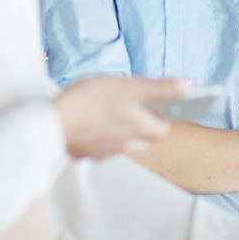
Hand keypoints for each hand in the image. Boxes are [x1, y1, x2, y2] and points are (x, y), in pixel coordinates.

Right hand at [52, 77, 189, 158]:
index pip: (163, 128)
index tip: (153, 102)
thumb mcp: (128, 86)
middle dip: (142, 124)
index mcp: (139, 130)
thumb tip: (190, 86)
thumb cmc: (88, 100)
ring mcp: (105, 152)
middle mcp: (126, 146)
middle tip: (129, 104)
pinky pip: (101, 147)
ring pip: (124, 144)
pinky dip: (101, 137)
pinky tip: (91, 122)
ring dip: (123, 132)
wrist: (49, 121)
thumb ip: (160, 88)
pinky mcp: (86, 153)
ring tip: (109, 111)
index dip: (160, 114)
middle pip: (145, 139)